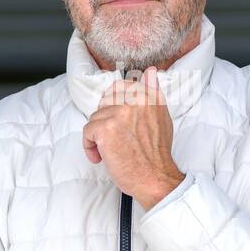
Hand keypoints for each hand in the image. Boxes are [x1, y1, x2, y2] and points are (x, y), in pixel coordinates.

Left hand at [83, 65, 183, 209]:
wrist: (155, 178)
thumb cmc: (157, 153)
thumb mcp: (162, 117)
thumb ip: (153, 93)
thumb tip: (149, 72)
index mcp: (148, 95)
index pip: (120, 86)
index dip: (114, 104)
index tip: (118, 121)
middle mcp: (134, 100)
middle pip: (105, 102)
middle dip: (105, 120)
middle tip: (115, 138)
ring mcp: (119, 114)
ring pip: (95, 117)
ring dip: (98, 136)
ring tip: (111, 150)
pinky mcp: (106, 130)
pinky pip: (87, 131)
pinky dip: (90, 146)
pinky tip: (101, 157)